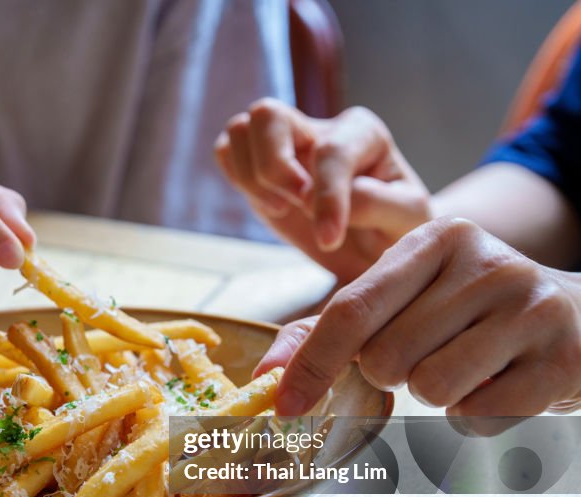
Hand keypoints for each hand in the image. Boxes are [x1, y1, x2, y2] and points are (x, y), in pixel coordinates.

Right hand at [215, 98, 430, 281]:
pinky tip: (268, 205)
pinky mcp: (259, 166)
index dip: (326, 197)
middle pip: (267, 114)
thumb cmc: (395, 228)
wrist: (374, 245)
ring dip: (251, 175)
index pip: (331, 151)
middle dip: (274, 166)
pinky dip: (236, 178)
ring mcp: (285, 144)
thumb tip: (318, 199)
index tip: (329, 239)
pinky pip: (226, 151)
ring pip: (241, 128)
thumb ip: (377, 203)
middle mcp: (318, 128)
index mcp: (362, 132)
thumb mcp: (407, 220)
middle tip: (294, 206)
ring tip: (281, 209)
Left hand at [255, 218, 580, 416]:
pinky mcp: (562, 359)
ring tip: (467, 367)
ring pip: (431, 389)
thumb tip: (267, 376)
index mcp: (433, 239)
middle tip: (428, 354)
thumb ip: (328, 328)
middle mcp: (485, 264)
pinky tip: (497, 385)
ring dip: (435, 396)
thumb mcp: (402, 299)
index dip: (312, 364)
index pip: (351, 310)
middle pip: (386, 358)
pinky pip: (480, 416)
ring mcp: (531, 308)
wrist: (575, 316)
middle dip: (393, 376)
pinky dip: (475, 417)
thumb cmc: (467, 312)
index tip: (285, 406)